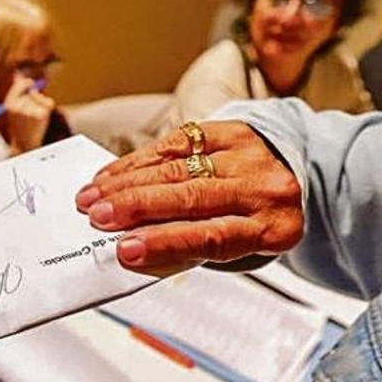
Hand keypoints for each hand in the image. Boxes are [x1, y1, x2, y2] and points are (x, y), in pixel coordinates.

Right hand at [4, 75, 54, 152]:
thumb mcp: (14, 110)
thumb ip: (17, 94)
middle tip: (33, 108)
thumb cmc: (19, 127)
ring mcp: (30, 109)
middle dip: (35, 97)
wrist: (25, 145)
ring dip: (40, 105)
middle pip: (32, 92)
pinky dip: (47, 109)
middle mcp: (19, 105)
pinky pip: (49, 103)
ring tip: (34, 119)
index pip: (19, 85)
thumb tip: (18, 76)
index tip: (30, 82)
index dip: (25, 83)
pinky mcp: (42, 114)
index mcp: (9, 104)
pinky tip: (42, 120)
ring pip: (40, 98)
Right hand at [74, 120, 303, 275]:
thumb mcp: (237, 251)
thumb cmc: (255, 223)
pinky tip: (110, 176)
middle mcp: (267, 189)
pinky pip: (175, 143)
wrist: (288, 176)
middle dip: (137, 207)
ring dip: (127, 184)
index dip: (165, 242)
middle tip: (98, 218)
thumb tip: (130, 247)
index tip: (125, 250)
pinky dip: (136, 162)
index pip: (213, 238)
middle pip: (191, 197)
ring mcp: (249, 155)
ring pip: (177, 168)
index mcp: (274, 230)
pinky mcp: (229, 129)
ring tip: (92, 199)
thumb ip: (190, 249)